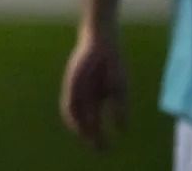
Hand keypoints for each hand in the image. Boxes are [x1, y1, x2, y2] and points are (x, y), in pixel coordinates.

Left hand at [60, 30, 127, 150]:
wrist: (101, 43)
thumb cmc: (112, 65)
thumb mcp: (119, 90)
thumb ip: (120, 110)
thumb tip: (122, 130)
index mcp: (95, 99)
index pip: (94, 122)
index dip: (97, 135)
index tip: (105, 146)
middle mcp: (84, 96)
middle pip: (84, 121)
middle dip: (91, 136)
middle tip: (99, 148)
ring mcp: (76, 90)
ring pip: (74, 114)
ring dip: (80, 128)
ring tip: (88, 138)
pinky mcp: (71, 82)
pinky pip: (69, 102)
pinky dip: (72, 115)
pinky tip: (78, 123)